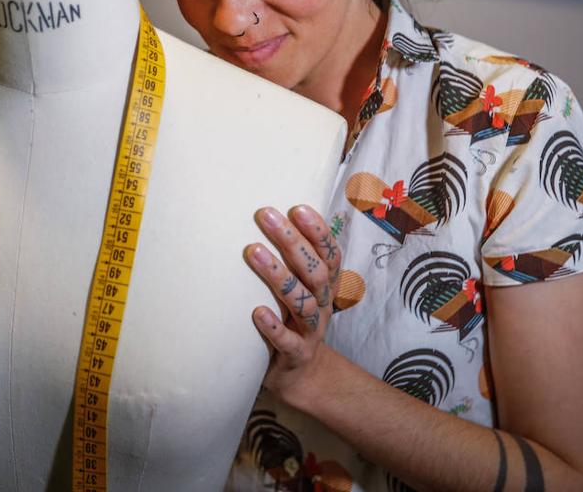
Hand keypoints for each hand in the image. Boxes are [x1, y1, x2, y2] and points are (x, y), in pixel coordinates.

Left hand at [243, 205, 341, 407]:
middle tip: (265, 216)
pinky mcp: (295, 356)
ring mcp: (311, 332)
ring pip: (301, 303)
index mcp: (324, 286)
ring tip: (253, 252)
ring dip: (278, 276)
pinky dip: (273, 326)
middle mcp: (322, 306)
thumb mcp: (298, 289)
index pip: (328, 254)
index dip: (317, 231)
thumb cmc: (292, 320)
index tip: (296, 208)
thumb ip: (290, 261)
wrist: (302, 376)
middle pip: (313, 271)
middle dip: (292, 242)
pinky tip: (256, 312)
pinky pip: (287, 342)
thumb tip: (263, 216)